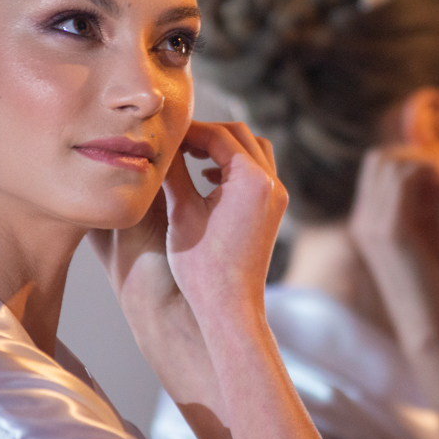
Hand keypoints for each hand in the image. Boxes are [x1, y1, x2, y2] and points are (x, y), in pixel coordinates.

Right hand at [88, 120, 283, 380]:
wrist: (230, 307)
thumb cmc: (202, 266)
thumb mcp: (182, 213)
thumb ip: (174, 173)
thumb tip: (161, 147)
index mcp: (252, 180)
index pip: (218, 136)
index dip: (189, 131)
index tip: (165, 135)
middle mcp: (271, 183)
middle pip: (240, 136)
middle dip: (207, 134)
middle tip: (176, 142)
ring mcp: (276, 197)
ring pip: (254, 150)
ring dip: (223, 148)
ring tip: (190, 156)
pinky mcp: (274, 210)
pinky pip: (258, 172)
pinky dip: (234, 166)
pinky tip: (207, 179)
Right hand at [348, 147, 438, 347]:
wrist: (426, 326)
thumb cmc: (431, 288)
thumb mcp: (421, 242)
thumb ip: (420, 211)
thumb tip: (436, 180)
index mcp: (364, 223)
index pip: (375, 168)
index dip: (406, 160)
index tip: (436, 172)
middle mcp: (361, 220)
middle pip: (378, 158)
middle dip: (413, 154)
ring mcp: (372, 223)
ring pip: (391, 163)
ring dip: (422, 162)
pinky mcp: (391, 229)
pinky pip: (404, 178)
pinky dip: (428, 172)